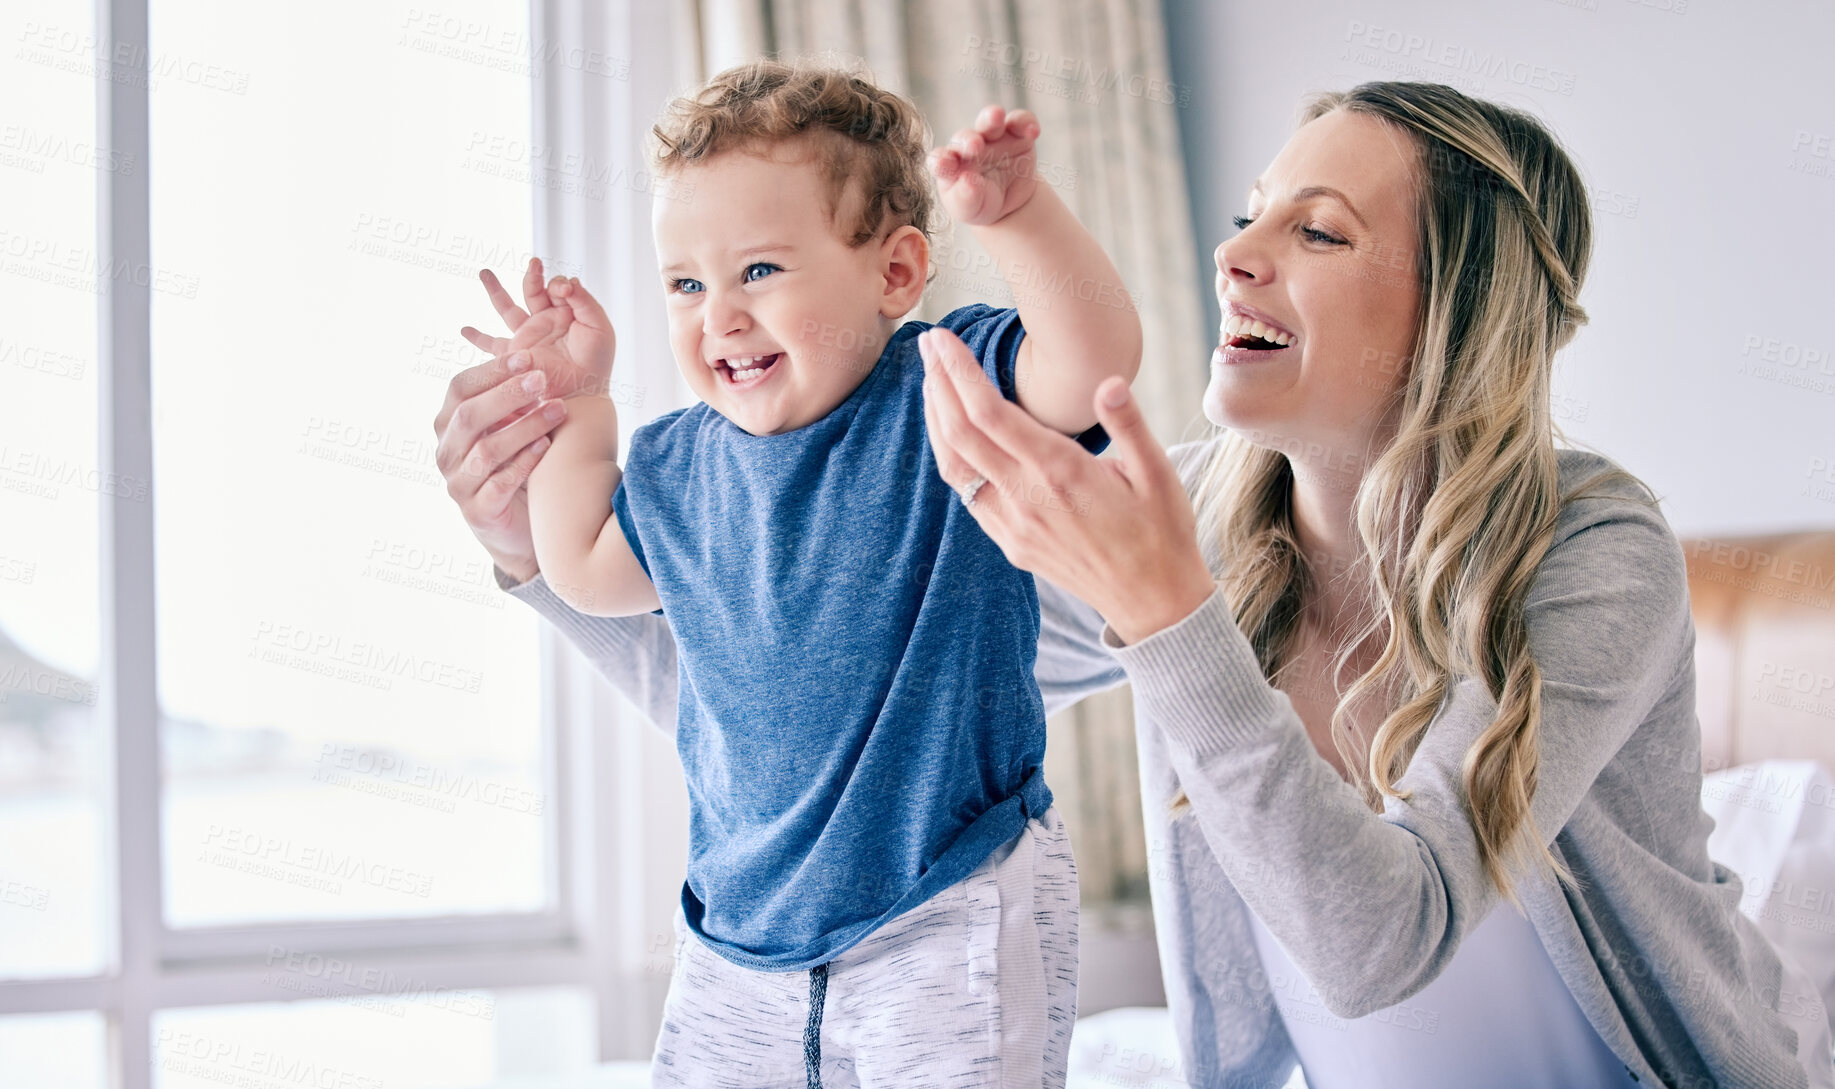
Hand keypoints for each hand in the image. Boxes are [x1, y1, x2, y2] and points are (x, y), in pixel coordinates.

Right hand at [432, 347, 566, 585]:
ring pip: (486, 450)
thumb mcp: (508, 426)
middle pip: (468, 416)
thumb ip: (514, 397)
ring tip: (556, 411)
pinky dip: (522, 464)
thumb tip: (538, 351)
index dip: (493, 370)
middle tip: (542, 379)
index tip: (528, 356)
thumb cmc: (514, 466)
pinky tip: (545, 447)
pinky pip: (497, 484)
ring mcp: (459, 484)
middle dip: (507, 394)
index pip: (460, 388)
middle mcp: (447, 452)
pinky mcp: (478, 512)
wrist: (518, 526)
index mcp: (449, 424)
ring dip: (523, 427)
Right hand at [461, 257, 615, 400]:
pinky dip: (478, 338)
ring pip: (507, 308)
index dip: (559, 284)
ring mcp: (529, 335)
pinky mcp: (515, 352)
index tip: (563, 291)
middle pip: (534, 290)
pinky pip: (492, 344)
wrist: (584, 391)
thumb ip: (584, 300)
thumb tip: (567, 280)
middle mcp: (546, 320)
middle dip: (533, 276)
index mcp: (567, 311)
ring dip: (495, 290)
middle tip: (534, 262)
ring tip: (484, 272)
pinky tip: (464, 330)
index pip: (558, 287)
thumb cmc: (596, 360)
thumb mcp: (598, 325)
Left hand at [917, 328, 1216, 645]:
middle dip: (938, 384)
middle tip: (927, 345)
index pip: (990, 412)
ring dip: (936, 421)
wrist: (1154, 603)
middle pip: (961, 433)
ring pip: (955, 466)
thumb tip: (1108, 381)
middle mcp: (1027, 499)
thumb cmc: (1162, 532)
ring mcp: (1013, 526)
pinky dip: (951, 457)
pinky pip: (967, 494)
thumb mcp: (1159, 473)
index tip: (942, 339)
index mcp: (1061, 472)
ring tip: (931, 382)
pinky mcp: (1012, 544)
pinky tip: (952, 435)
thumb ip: (1129, 424)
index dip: (958, 372)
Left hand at [928, 105, 1042, 227]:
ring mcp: (993, 137)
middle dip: (969, 139)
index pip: (940, 159)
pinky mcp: (1017, 134)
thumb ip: (965, 198)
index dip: (940, 161)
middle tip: (975, 146)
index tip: (942, 165)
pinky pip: (1021, 122)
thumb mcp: (970, 209)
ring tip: (996, 116)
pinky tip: (1033, 132)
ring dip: (991, 118)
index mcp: (950, 165)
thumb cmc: (980, 204)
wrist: (1009, 202)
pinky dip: (1026, 123)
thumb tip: (968, 181)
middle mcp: (968, 146)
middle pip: (964, 137)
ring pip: (989, 121)